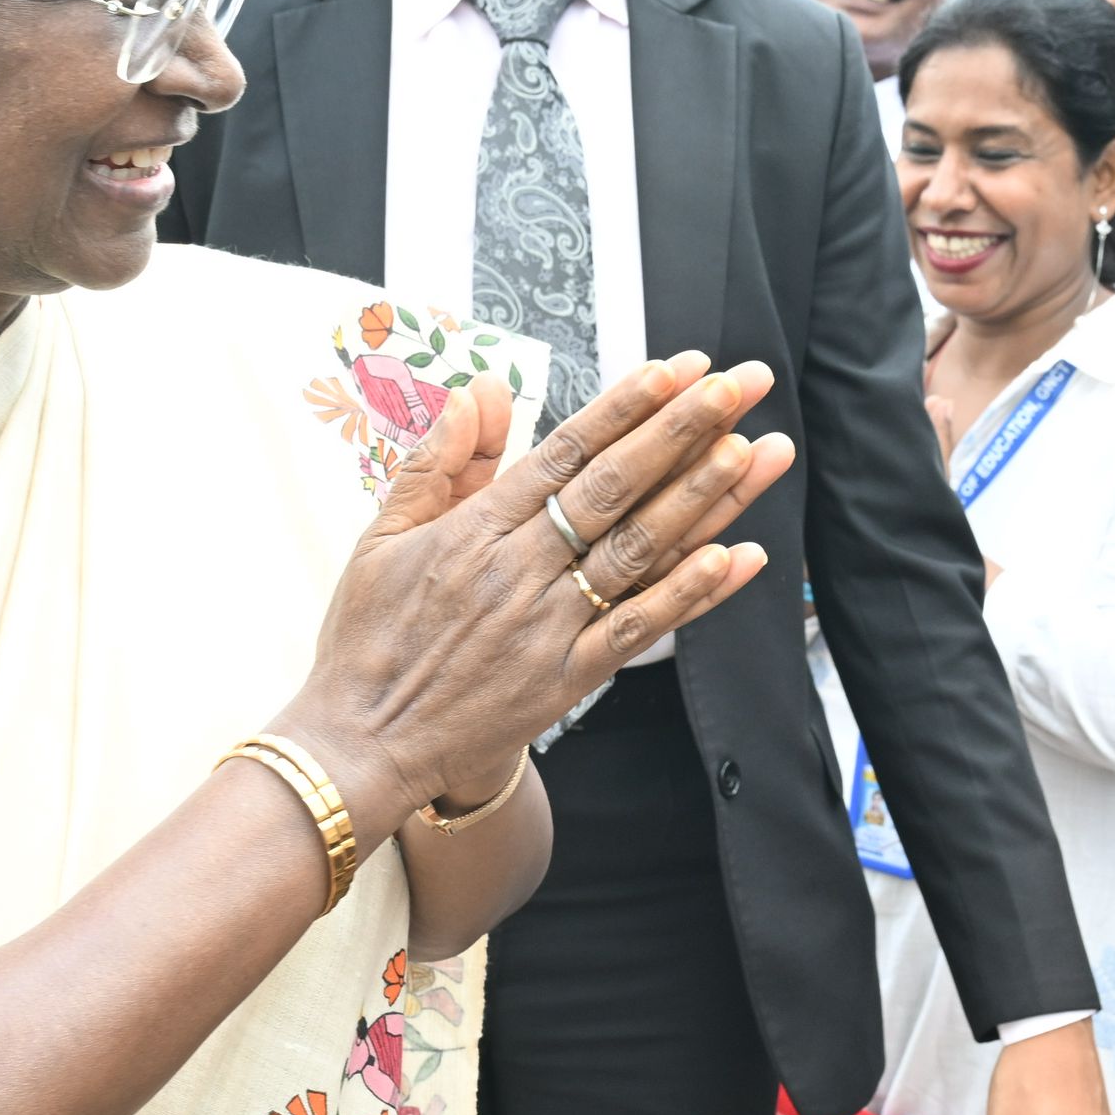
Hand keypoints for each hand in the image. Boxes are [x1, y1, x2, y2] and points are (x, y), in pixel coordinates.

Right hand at [286, 355, 794, 824]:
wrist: (360, 745)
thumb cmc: (369, 638)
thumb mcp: (380, 538)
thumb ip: (436, 462)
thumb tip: (481, 390)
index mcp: (474, 528)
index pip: (566, 452)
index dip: (627, 406)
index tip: (678, 368)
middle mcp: (519, 570)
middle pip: (617, 487)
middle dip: (684, 430)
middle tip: (739, 384)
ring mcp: (549, 626)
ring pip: (639, 550)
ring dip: (703, 498)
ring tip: (753, 450)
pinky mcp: (566, 680)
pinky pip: (639, 629)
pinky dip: (690, 593)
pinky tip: (735, 555)